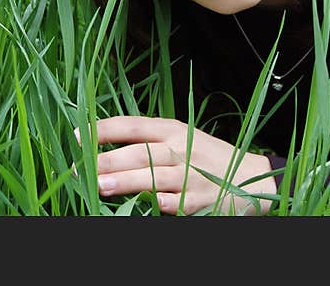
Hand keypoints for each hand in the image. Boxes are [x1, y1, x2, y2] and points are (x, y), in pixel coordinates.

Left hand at [75, 115, 276, 214]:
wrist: (252, 177)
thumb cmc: (207, 156)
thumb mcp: (181, 137)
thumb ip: (149, 138)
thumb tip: (104, 142)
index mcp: (171, 129)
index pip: (131, 124)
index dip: (103, 129)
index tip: (77, 135)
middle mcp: (179, 149)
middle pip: (138, 151)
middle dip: (106, 159)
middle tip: (78, 167)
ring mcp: (189, 175)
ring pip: (151, 177)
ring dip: (123, 181)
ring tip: (98, 185)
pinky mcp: (198, 199)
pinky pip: (173, 202)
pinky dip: (155, 203)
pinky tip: (137, 205)